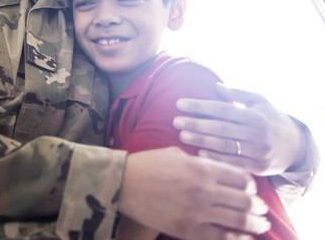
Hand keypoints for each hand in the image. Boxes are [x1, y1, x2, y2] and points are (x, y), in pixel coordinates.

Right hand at [118, 147, 269, 238]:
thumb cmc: (147, 164)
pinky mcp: (188, 229)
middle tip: (262, 208)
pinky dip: (237, 238)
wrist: (122, 183)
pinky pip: (221, 237)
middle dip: (257, 205)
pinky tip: (245, 237)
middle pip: (245, 199)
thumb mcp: (176, 153)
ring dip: (255, 223)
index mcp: (202, 167)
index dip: (250, 184)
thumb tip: (217, 168)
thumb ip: (200, 161)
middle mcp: (204, 189)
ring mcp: (197, 211)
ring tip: (261, 224)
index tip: (251, 189)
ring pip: (239, 220)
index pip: (241, 177)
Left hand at [173, 84, 305, 174]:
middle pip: (221, 129)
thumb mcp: (260, 102)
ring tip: (182, 135)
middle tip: (176, 121)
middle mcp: (257, 134)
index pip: (222, 110)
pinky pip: (233, 164)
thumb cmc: (270, 119)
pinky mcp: (257, 168)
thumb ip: (238, 94)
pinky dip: (216, 159)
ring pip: (225, 146)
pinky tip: (198, 154)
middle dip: (196, 124)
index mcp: (256, 116)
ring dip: (201, 141)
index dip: (200, 107)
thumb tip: (216, 86)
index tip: (180, 104)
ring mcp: (258, 153)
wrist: (295, 147)